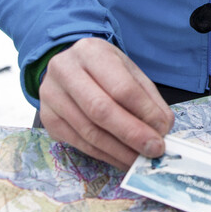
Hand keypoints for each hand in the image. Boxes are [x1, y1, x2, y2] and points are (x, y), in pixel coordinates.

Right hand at [38, 38, 173, 169]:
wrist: (68, 68)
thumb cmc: (103, 70)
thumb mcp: (128, 71)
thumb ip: (147, 97)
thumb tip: (162, 127)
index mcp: (90, 52)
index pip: (121, 86)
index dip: (144, 111)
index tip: (163, 129)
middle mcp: (65, 71)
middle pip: (100, 110)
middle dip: (132, 134)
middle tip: (154, 149)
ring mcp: (51, 96)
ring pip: (89, 131)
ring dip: (119, 150)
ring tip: (141, 159)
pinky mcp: (48, 119)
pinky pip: (79, 143)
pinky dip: (105, 155)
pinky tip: (122, 159)